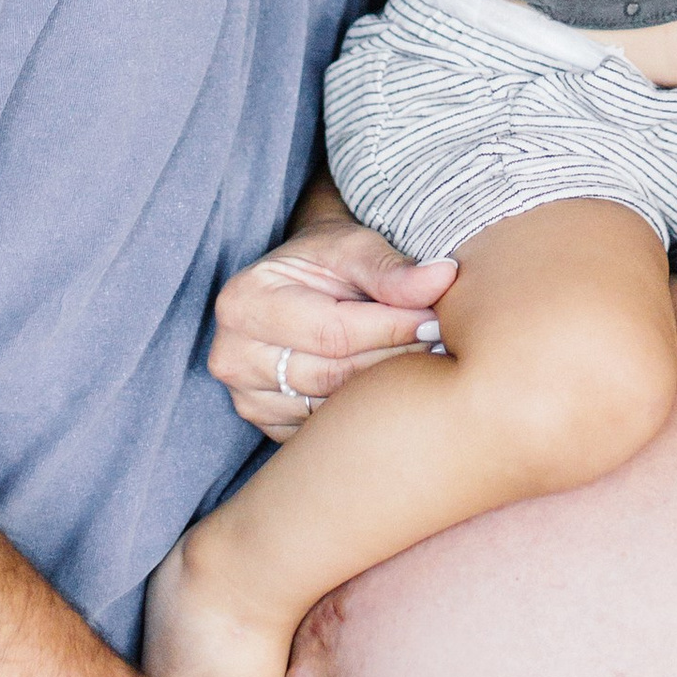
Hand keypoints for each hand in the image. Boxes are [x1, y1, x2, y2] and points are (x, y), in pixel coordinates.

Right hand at [209, 219, 459, 435]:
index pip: (333, 331)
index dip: (392, 327)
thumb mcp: (353, 247)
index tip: (436, 319)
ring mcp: (247, 398)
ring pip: (332, 408)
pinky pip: (325, 429)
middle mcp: (233, 355)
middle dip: (393, 358)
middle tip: (439, 343)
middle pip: (334, 374)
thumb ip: (392, 269)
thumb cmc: (326, 261)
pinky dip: (360, 412)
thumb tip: (442, 278)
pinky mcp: (268, 425)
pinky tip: (387, 390)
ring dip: (382, 388)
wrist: (301, 283)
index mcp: (245, 302)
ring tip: (420, 364)